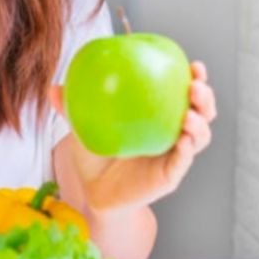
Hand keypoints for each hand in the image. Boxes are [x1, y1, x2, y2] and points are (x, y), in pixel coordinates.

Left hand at [50, 61, 217, 210]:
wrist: (93, 193)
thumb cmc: (93, 157)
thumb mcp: (84, 128)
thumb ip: (72, 108)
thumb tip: (53, 88)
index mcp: (158, 118)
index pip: (183, 94)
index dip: (195, 79)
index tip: (193, 64)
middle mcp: (172, 134)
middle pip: (202, 112)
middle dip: (206, 97)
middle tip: (197, 85)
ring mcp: (174, 156)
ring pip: (200, 137)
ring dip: (201, 123)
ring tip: (191, 114)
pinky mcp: (170, 175)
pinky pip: (184, 160)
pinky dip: (188, 147)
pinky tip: (183, 138)